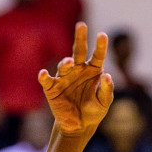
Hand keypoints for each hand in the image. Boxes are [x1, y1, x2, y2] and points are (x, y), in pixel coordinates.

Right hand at [37, 23, 113, 138]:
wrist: (79, 125)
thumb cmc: (94, 110)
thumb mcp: (104, 102)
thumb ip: (106, 89)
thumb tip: (107, 76)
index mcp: (93, 70)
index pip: (97, 55)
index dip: (100, 45)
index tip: (102, 35)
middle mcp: (78, 69)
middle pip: (78, 50)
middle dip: (80, 38)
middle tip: (81, 25)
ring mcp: (64, 77)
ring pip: (64, 65)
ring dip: (66, 62)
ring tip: (69, 62)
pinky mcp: (52, 88)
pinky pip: (47, 81)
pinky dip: (44, 77)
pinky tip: (44, 74)